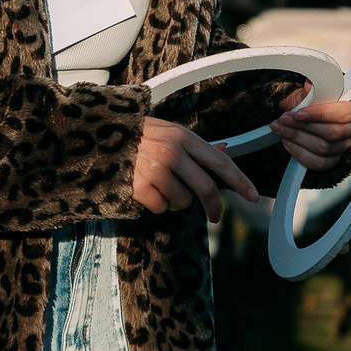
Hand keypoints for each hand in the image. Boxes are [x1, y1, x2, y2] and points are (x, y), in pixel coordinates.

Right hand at [135, 118, 257, 219]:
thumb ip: (196, 146)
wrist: (97, 140)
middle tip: (215, 217)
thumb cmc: (137, 137)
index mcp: (183, 137)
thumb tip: (225, 148)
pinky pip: (161, 208)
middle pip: (206, 188)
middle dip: (214, 207)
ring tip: (159, 187)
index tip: (253, 195)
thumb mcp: (168, 132)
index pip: (220, 162)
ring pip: (183, 202)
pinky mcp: (140, 187)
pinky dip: (156, 205)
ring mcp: (156, 170)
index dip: (240, 181)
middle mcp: (172, 152)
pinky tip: (145, 191)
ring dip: (175, 201)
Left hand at [271, 95, 350, 171]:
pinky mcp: (334, 159)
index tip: (299, 113)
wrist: (303, 115)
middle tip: (284, 119)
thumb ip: (312, 88)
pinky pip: (318, 163)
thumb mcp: (310, 90)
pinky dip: (300, 153)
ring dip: (297, 138)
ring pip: (323, 148)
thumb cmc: (311, 101)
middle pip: (332, 133)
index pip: (343, 112)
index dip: (320, 114)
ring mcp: (344, 145)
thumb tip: (310, 84)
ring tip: (281, 128)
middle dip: (304, 127)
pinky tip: (288, 142)